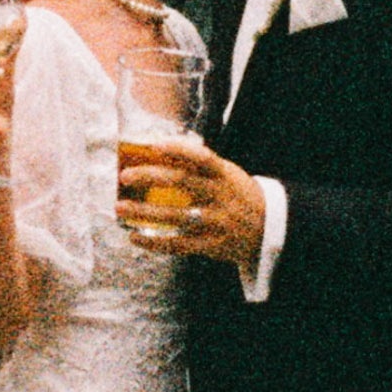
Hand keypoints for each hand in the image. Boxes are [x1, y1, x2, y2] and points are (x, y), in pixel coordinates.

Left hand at [113, 128, 266, 273]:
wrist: (271, 229)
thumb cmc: (238, 195)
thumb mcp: (227, 174)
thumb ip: (200, 165)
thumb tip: (158, 150)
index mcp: (224, 174)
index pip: (201, 157)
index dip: (178, 150)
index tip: (154, 145)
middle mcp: (220, 196)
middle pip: (183, 183)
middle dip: (151, 177)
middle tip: (125, 177)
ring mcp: (216, 222)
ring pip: (176, 216)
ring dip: (144, 213)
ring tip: (120, 208)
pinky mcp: (212, 245)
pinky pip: (179, 245)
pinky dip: (155, 242)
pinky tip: (135, 237)